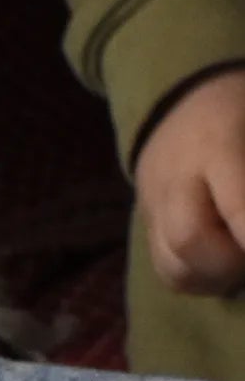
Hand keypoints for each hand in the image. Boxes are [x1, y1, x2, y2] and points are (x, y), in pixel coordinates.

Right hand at [136, 67, 244, 294]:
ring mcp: (153, 206)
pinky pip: (165, 270)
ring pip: (173, 265)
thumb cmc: (239, 107)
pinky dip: (197, 280)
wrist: (182, 100)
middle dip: (233, 264)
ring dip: (215, 278)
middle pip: (190, 240)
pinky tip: (221, 269)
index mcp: (216, 143)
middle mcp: (174, 179)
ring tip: (240, 266)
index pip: (237, 207)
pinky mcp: (145, 226)